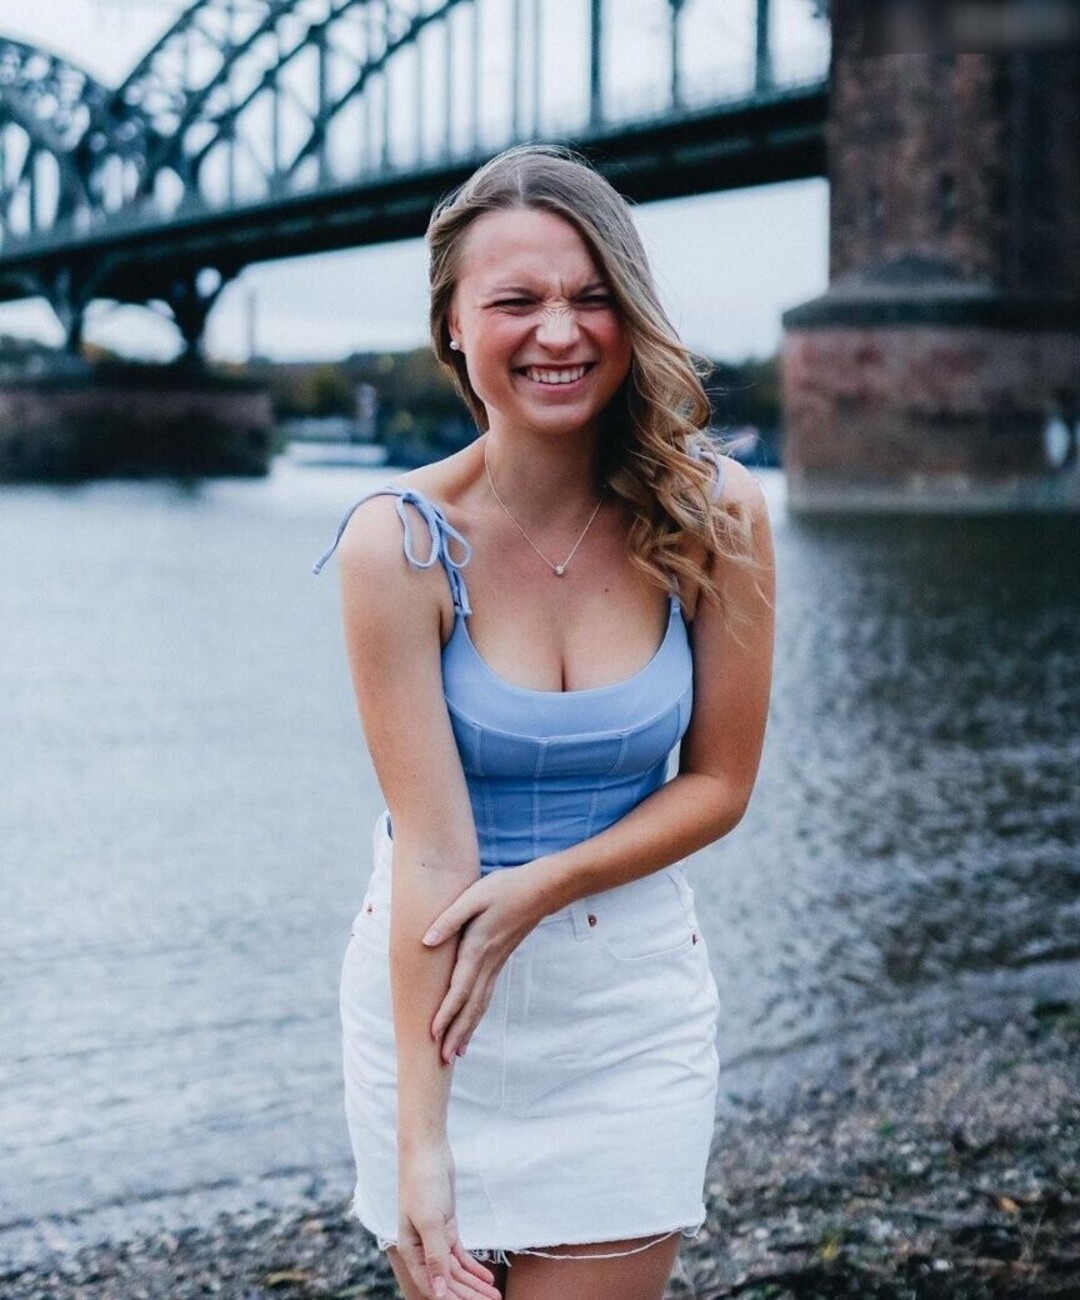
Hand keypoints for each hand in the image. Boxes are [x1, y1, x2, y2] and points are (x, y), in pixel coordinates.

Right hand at [398, 1143, 501, 1298]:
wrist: (427, 1151)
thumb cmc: (422, 1183)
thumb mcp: (429, 1221)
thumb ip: (435, 1257)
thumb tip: (439, 1291)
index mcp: (411, 1250)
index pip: (432, 1285)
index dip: (450, 1299)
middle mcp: (422, 1248)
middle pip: (447, 1280)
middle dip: (468, 1295)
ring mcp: (435, 1237)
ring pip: (456, 1269)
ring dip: (474, 1283)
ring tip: (494, 1296)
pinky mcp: (447, 1226)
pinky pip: (460, 1254)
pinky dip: (473, 1266)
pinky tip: (487, 1277)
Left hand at [422, 866, 544, 1062]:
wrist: (540, 890)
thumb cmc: (504, 889)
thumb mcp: (474, 896)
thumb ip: (449, 919)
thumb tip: (426, 941)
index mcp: (478, 948)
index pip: (460, 988)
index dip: (446, 1012)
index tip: (433, 1034)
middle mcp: (488, 963)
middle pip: (471, 1006)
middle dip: (457, 1033)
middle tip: (443, 1060)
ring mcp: (496, 965)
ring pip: (480, 1004)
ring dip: (467, 1029)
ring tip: (456, 1053)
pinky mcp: (498, 962)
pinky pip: (485, 995)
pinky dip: (477, 1014)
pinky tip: (470, 1025)